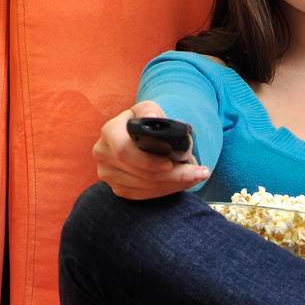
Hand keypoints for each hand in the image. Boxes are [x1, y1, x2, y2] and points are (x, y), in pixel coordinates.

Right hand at [93, 101, 210, 199]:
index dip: (148, 161)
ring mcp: (109, 174)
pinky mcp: (118, 189)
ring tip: (197, 176)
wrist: (138, 137)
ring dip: (174, 184)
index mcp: (110, 132)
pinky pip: (144, 195)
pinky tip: (183, 183)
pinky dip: (166, 190)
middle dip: (173, 176)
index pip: (124, 151)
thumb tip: (153, 118)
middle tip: (200, 173)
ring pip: (145, 186)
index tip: (171, 164)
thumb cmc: (146, 122)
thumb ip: (150, 111)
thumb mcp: (148, 109)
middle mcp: (104, 154)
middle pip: (140, 173)